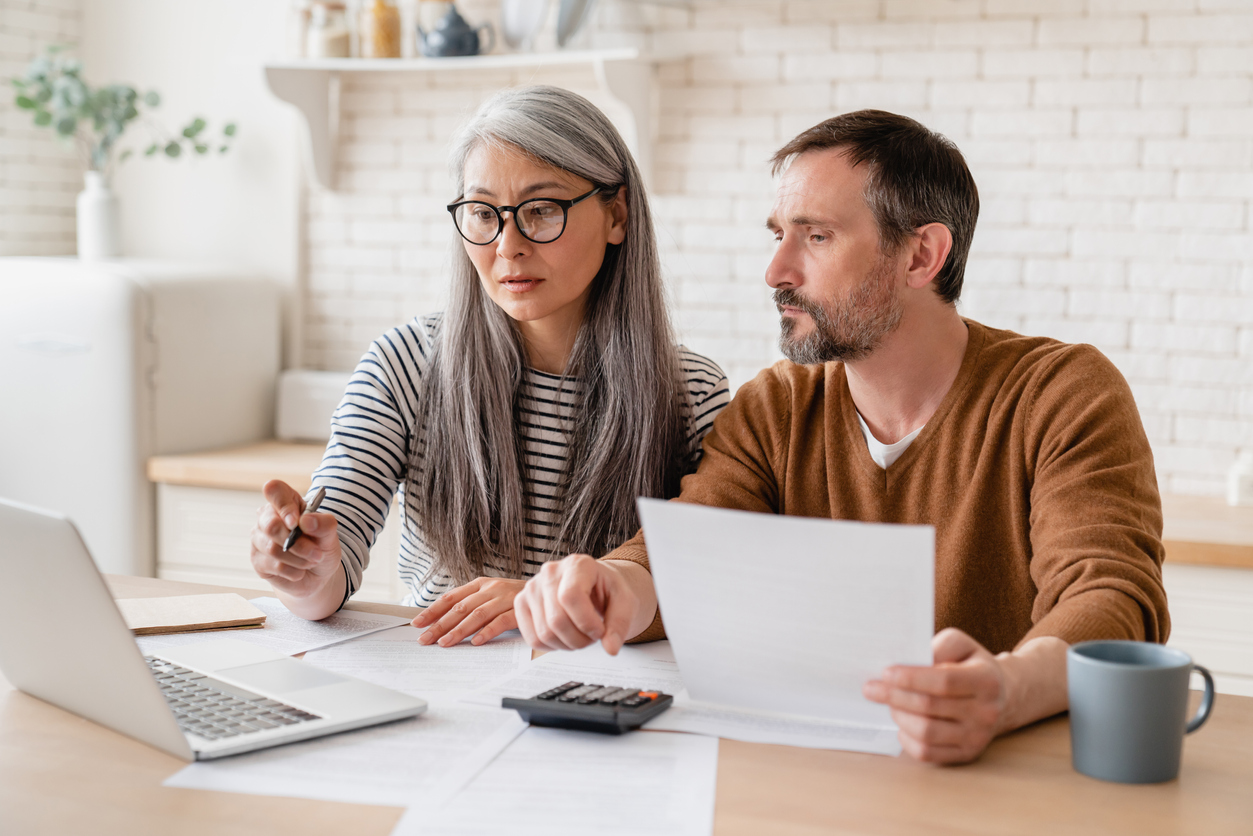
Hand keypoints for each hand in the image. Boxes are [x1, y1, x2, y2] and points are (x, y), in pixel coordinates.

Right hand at [250, 479, 342, 599]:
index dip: (284, 505)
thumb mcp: (330, 534)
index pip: (274, 490)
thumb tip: (306, 521)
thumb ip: (323, 523)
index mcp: (286, 501)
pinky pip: (274, 565)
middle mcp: (267, 517)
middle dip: (298, 543)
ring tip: (312, 560)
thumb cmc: (321, 546)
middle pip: (271, 525)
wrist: (318, 573)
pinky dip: (293, 571)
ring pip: (272, 548)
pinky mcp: (257, 560)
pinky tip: (299, 570)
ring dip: (299, 558)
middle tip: (317, 553)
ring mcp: (258, 539)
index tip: (296, 522)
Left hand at [411, 577, 524, 646]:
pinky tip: (476, 642)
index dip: (433, 610)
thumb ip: (469, 604)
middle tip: (426, 639)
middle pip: (460, 608)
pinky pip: (500, 622)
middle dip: (440, 625)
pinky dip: (487, 632)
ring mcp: (505, 599)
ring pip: (477, 615)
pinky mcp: (518, 610)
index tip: (417, 623)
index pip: (451, 597)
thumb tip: (439, 622)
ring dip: (459, 630)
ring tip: (445, 643)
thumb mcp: (488, 595)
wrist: (545, 591)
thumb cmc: (511, 597)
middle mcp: (490, 589)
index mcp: (480, 584)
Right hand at [514, 554, 639, 654]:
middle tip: (593, 637)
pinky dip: (552, 646)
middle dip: (580, 639)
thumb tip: (611, 648)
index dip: (586, 622)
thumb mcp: (625, 603)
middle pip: (556, 620)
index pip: (570, 596)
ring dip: (567, 644)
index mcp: (578, 564)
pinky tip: (565, 636)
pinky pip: (532, 638)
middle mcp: (550, 571)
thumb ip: (620, 625)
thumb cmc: (608, 592)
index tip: (600, 631)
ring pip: (544, 633)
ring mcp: (532, 587)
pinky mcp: (522, 603)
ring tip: (581, 635)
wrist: (595, 587)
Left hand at [863, 627, 1005, 763]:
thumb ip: (939, 646)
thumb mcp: (961, 645)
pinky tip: (902, 723)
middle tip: (871, 688)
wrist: (1002, 697)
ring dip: (899, 716)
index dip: (911, 678)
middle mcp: (986, 712)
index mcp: (986, 681)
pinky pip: (928, 753)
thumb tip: (910, 661)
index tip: (886, 673)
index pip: (944, 682)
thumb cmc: (971, 666)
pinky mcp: (966, 754)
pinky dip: (907, 739)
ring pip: (926, 733)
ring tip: (889, 703)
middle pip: (930, 707)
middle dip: (894, 696)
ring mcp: (977, 737)